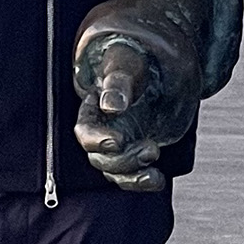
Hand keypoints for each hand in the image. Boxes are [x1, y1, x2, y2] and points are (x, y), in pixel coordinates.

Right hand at [72, 34, 193, 190]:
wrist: (153, 69)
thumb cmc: (133, 61)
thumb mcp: (126, 64)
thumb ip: (117, 83)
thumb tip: (111, 105)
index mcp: (92, 109)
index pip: (85, 132)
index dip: (97, 140)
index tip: (117, 141)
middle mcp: (101, 131)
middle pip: (101, 158)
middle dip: (124, 159)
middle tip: (151, 149)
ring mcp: (118, 146)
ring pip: (117, 172)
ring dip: (134, 176)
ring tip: (155, 170)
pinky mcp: (135, 153)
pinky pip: (134, 176)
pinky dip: (144, 182)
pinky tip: (158, 180)